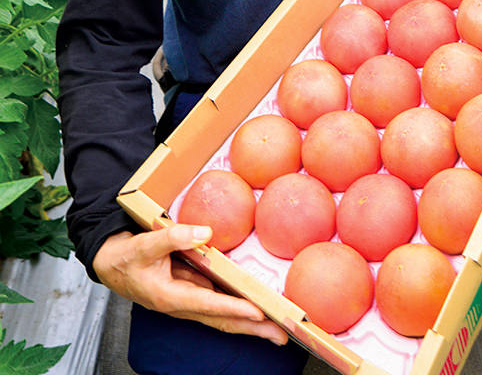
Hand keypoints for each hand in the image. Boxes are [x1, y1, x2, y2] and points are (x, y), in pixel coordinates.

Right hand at [92, 227, 287, 344]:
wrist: (114, 266)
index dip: (233, 308)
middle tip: (282, 334)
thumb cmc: (128, 257)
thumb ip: (174, 237)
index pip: (209, 304)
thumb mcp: (146, 244)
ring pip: (224, 316)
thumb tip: (205, 232)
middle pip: (223, 320)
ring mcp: (190, 301)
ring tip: (277, 330)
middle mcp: (184, 305)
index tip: (258, 312)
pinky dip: (239, 311)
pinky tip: (258, 312)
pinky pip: (221, 306)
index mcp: (171, 297)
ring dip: (251, 324)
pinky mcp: (194, 294)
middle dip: (252, 328)